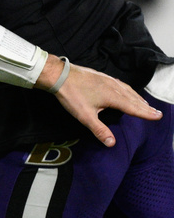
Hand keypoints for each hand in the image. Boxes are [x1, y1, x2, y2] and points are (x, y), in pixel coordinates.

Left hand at [48, 59, 162, 146]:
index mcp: (113, 96)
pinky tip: (125, 90)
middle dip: (145, 106)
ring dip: (137, 98)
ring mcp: (107, 80)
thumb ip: (99, 130)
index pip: (133, 107)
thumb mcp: (85, 116)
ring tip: (145, 104)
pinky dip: (127, 90)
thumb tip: (112, 143)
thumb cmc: (72, 95)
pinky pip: (120, 84)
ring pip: (127, 90)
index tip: (158, 116)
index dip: (146, 113)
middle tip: (157, 112)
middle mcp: (114, 87)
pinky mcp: (101, 76)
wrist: (59, 74)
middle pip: (133, 98)